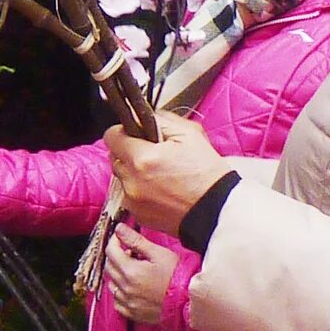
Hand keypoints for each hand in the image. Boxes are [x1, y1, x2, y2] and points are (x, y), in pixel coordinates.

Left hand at [103, 113, 231, 236]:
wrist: (217, 211)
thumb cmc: (207, 175)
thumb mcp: (190, 135)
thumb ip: (160, 120)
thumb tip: (142, 116)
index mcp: (142, 159)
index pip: (112, 136)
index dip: (124, 131)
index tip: (135, 133)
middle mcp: (132, 181)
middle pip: (115, 157)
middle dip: (130, 151)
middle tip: (153, 152)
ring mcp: (133, 201)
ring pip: (122, 177)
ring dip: (134, 171)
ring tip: (160, 172)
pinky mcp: (138, 214)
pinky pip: (129, 195)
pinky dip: (140, 189)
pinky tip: (161, 188)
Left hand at [103, 224, 177, 323]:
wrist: (190, 301)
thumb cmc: (178, 276)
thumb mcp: (158, 253)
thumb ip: (136, 241)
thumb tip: (119, 229)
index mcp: (131, 272)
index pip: (111, 251)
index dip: (114, 241)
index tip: (121, 237)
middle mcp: (125, 288)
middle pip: (109, 267)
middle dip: (116, 256)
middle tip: (131, 252)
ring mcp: (128, 302)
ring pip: (111, 284)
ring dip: (117, 274)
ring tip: (134, 270)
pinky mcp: (132, 313)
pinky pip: (117, 302)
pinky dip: (120, 292)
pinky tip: (131, 287)